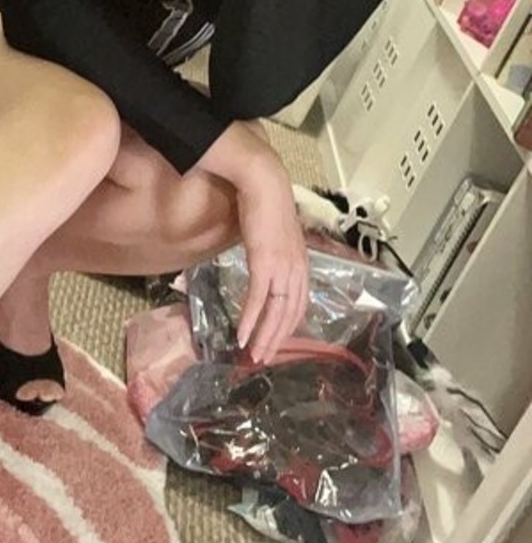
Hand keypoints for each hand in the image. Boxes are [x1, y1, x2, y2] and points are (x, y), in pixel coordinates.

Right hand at [233, 159, 308, 364]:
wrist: (264, 183)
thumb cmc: (266, 205)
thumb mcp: (274, 236)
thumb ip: (273, 254)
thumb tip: (264, 264)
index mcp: (301, 265)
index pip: (298, 305)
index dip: (287, 327)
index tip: (274, 342)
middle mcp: (297, 270)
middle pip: (290, 315)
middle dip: (276, 340)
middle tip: (263, 360)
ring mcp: (282, 268)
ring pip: (276, 313)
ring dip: (264, 337)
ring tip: (253, 355)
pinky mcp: (265, 263)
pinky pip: (258, 299)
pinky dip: (250, 320)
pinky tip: (242, 336)